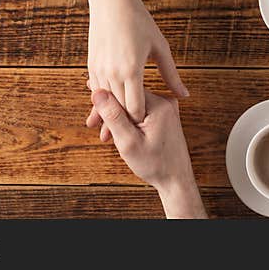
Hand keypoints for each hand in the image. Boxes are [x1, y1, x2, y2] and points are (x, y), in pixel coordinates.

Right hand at [85, 0, 188, 139]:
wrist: (111, 2)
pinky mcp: (91, 64)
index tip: (146, 129)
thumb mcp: (160, 48)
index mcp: (132, 71)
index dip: (140, 120)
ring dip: (109, 114)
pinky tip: (105, 107)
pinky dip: (102, 99)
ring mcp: (99, 69)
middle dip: (123, 122)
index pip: (135, 108)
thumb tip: (184, 95)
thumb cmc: (139, 21)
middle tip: (128, 137)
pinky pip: (96, 89)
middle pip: (119, 108)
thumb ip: (171, 75)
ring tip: (110, 130)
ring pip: (105, 101)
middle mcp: (113, 72)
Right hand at [90, 89, 205, 218]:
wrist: (175, 179)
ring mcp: (165, 108)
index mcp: (159, 104)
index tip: (93, 119)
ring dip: (117, 118)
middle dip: (109, 112)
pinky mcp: (163, 114)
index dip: (104, 104)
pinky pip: (139, 110)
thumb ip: (113, 116)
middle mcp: (164, 101)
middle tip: (93, 125)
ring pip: (131, 104)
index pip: (123, 91)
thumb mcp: (129, 142)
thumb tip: (98, 92)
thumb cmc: (155, 165)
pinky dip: (128, 121)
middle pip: (127, 97)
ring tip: (106, 134)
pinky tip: (119, 133)